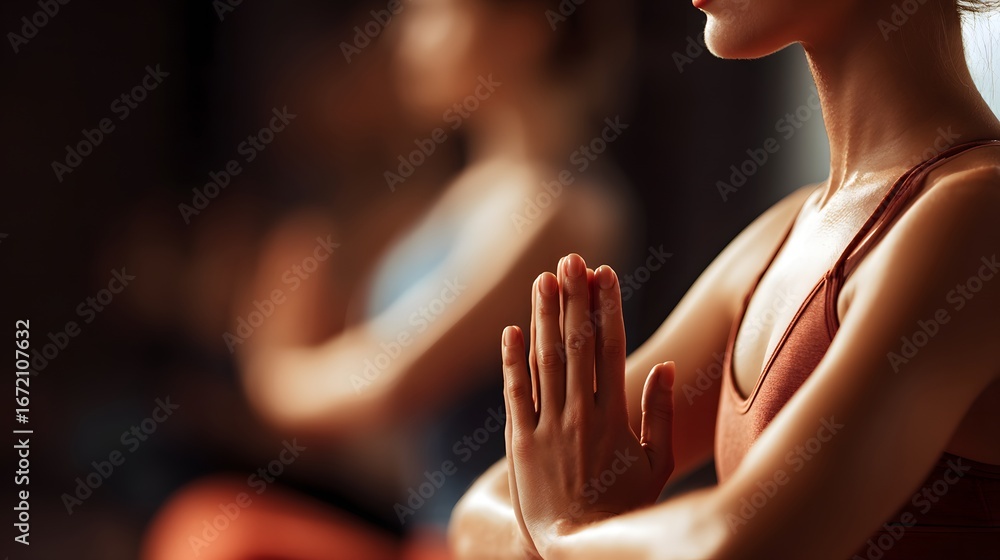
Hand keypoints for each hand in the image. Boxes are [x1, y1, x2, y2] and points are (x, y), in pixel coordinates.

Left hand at [502, 254, 675, 556]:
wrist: (577, 550)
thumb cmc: (624, 509)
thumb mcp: (656, 467)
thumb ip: (659, 416)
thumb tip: (662, 364)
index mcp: (614, 419)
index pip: (610, 349)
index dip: (606, 308)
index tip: (604, 273)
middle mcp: (579, 417)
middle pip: (576, 345)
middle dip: (573, 299)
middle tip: (569, 259)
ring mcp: (547, 429)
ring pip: (545, 361)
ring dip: (543, 317)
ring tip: (542, 279)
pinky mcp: (519, 444)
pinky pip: (515, 395)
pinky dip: (513, 361)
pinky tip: (513, 330)